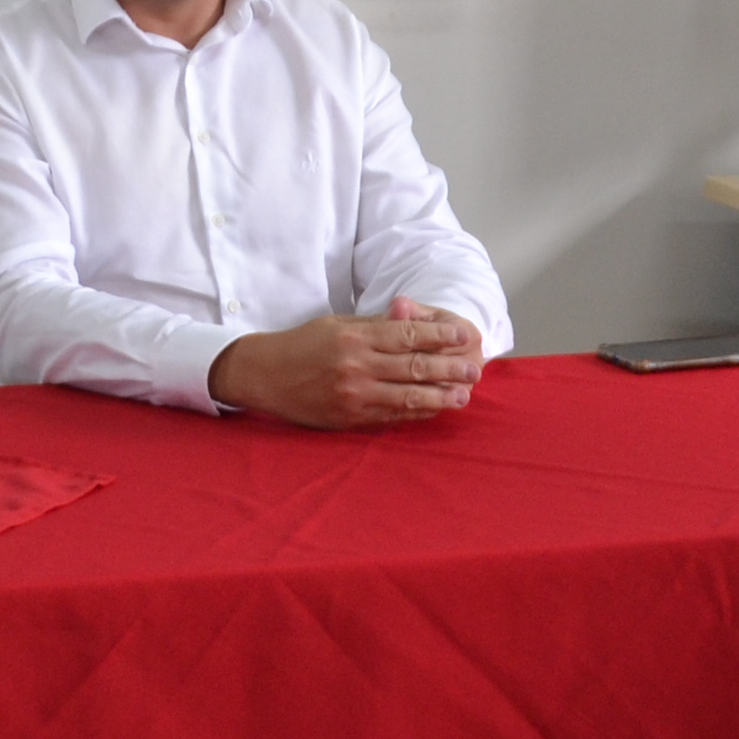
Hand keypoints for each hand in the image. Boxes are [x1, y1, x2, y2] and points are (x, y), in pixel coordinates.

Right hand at [207, 301, 484, 428]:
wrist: (264, 375)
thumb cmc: (302, 345)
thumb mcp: (337, 324)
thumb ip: (375, 325)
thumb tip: (413, 320)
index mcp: (355, 337)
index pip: (408, 335)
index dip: (440, 336)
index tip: (463, 336)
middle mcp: (357, 366)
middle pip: (414, 367)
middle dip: (449, 368)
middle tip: (474, 369)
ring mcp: (354, 395)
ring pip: (408, 396)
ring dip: (440, 397)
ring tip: (463, 396)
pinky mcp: (349, 417)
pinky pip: (391, 416)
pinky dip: (415, 413)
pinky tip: (433, 409)